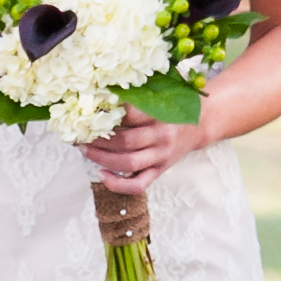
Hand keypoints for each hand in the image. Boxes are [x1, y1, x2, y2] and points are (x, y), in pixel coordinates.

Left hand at [82, 107, 208, 190]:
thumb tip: (100, 96)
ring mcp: (161, 157)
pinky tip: (102, 174)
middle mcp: (162, 137)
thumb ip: (136, 97)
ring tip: (85, 150)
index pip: (129, 114)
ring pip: (128, 163)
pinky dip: (117, 185)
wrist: (199, 124)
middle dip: (98, 139)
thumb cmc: (173, 107)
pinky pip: (138, 185)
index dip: (106, 113)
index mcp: (161, 114)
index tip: (89, 111)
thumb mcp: (159, 96)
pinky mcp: (160, 171)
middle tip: (81, 134)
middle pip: (125, 141)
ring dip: (102, 158)